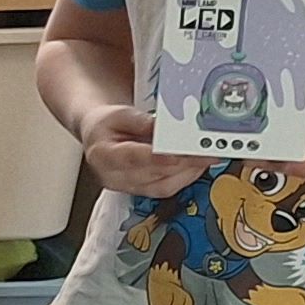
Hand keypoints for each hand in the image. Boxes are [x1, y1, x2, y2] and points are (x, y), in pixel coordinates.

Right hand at [76, 101, 211, 201]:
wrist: (98, 137)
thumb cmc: (106, 125)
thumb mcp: (119, 113)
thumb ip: (142, 122)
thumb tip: (165, 128)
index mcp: (103, 155)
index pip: (135, 158)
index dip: (161, 157)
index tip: (184, 152)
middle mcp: (113, 176)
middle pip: (153, 174)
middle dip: (183, 163)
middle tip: (206, 151)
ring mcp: (126, 187)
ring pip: (163, 186)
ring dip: (188, 172)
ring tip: (206, 157)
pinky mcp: (140, 191)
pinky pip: (166, 189)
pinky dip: (185, 177)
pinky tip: (196, 166)